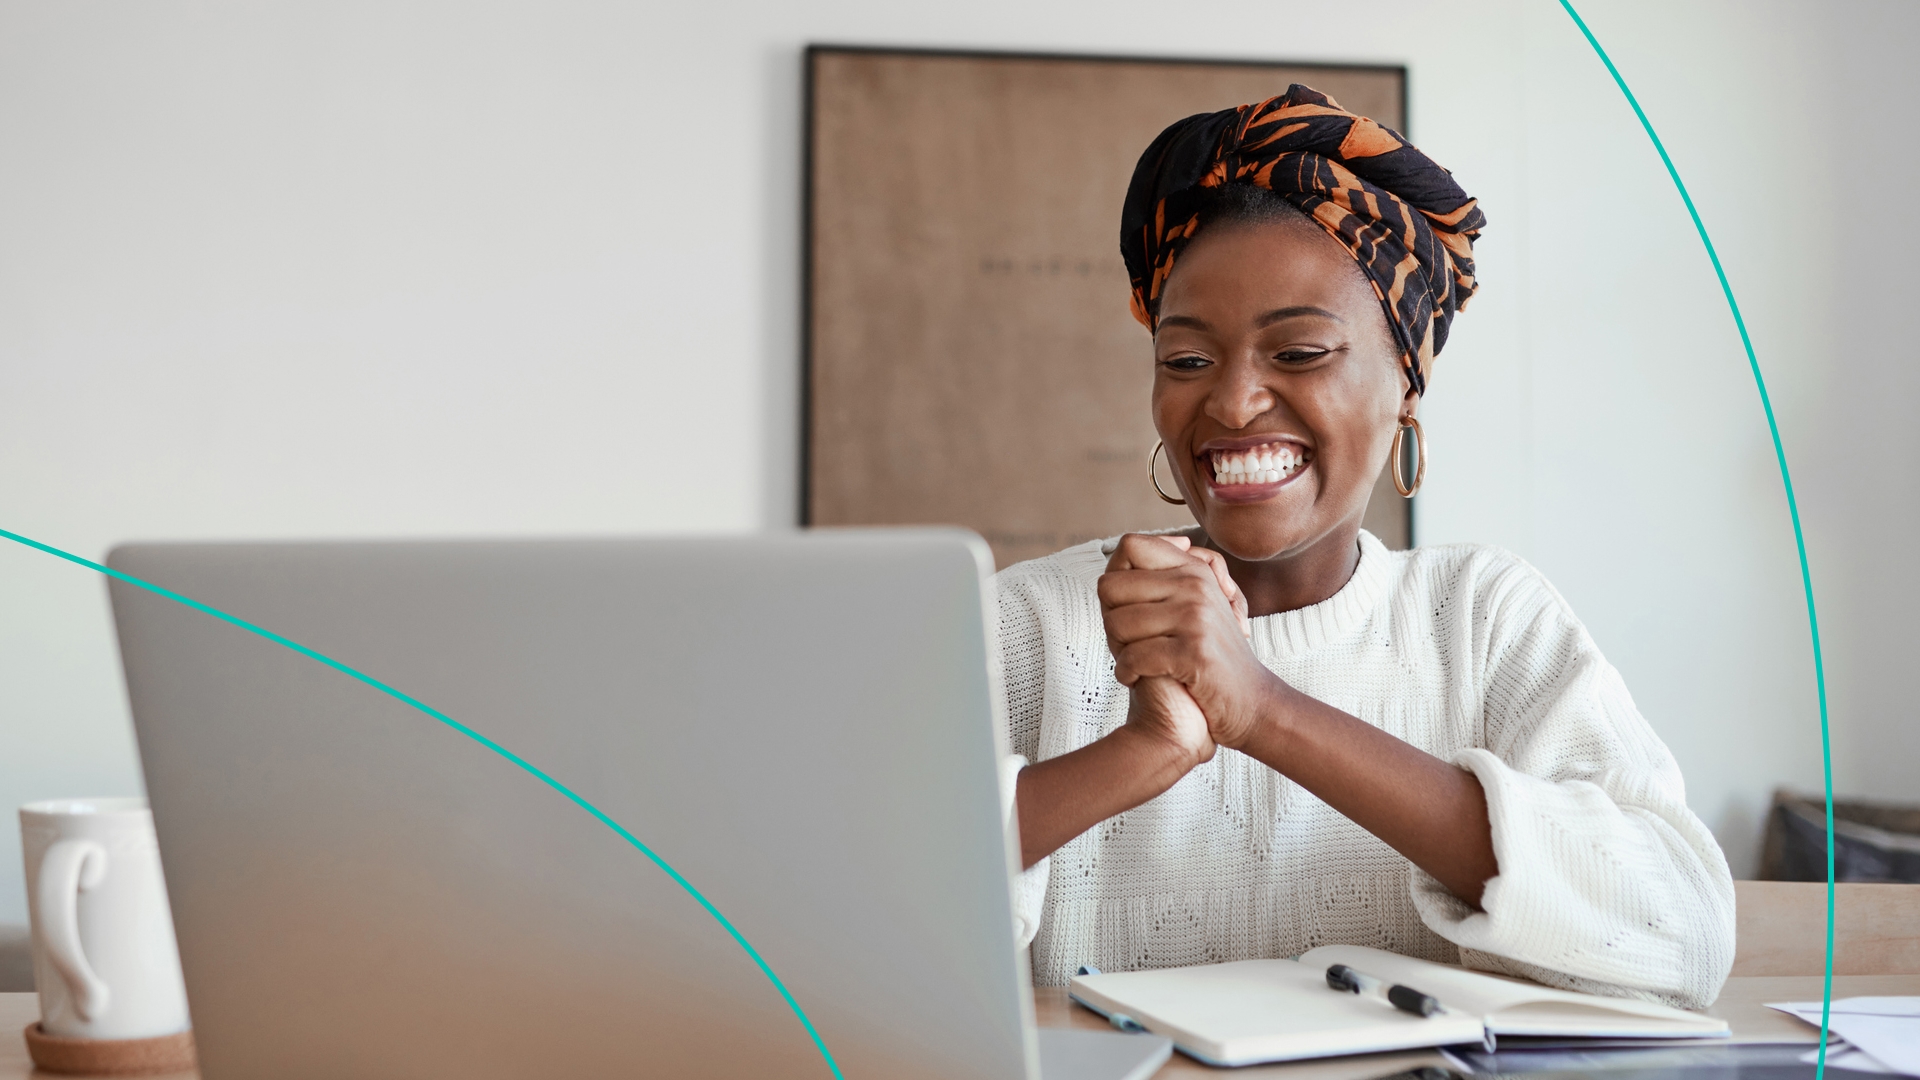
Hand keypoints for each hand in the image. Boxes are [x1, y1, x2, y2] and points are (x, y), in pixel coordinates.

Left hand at [1100, 534, 1279, 750]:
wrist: (1249, 702)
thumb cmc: (1208, 656)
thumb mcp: (1191, 606)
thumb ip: (1161, 577)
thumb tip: (1127, 546)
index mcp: (1193, 570)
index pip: (1130, 546)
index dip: (1116, 578)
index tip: (1129, 606)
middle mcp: (1196, 586)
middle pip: (1110, 587)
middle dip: (1110, 620)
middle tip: (1128, 643)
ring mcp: (1196, 618)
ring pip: (1116, 623)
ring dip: (1118, 651)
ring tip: (1138, 662)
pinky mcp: (1193, 653)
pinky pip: (1133, 657)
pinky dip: (1127, 674)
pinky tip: (1137, 680)